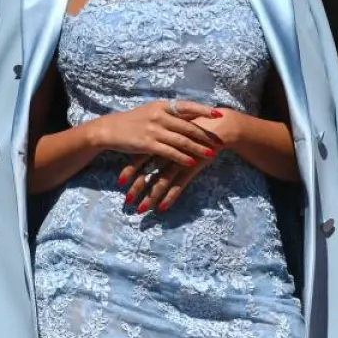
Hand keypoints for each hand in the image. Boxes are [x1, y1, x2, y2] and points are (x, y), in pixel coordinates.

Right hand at [92, 99, 223, 169]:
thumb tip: (187, 114)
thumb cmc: (132, 121)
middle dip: (206, 134)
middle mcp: (159, 116)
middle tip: (220, 140)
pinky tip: (192, 162)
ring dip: (198, 148)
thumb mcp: (150, 111)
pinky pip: (169, 151)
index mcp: (162, 106)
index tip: (219, 114)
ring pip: (182, 140)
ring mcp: (154, 130)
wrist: (110, 129)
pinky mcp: (147, 144)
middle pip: (188, 125)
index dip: (204, 110)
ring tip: (212, 154)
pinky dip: (182, 157)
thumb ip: (167, 112)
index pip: (187, 106)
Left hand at [120, 111, 242, 213]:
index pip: (139, 157)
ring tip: (140, 209)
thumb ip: (163, 139)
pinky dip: (169, 197)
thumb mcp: (175, 131)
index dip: (129, 170)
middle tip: (126, 202)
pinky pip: (178, 186)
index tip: (119, 182)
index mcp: (160, 141)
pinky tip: (161, 208)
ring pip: (160, 182)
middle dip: (136, 188)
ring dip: (150, 197)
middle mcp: (166, 152)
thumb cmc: (195, 128)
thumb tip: (148, 148)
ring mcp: (179, 161)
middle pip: (147, 172)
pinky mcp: (192, 168)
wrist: (217, 128)